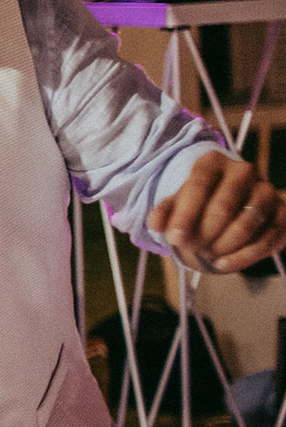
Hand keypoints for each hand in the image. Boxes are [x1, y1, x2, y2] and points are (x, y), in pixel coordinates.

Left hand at [150, 152, 285, 273]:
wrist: (233, 204)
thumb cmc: (200, 202)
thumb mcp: (178, 203)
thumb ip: (165, 211)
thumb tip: (155, 223)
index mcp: (213, 162)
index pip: (198, 185)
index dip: (185, 215)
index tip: (174, 238)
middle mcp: (244, 171)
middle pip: (223, 206)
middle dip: (204, 233)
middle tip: (191, 248)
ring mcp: (267, 191)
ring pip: (247, 223)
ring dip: (223, 245)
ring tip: (207, 255)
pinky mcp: (282, 213)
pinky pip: (267, 238)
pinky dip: (243, 256)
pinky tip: (223, 264)